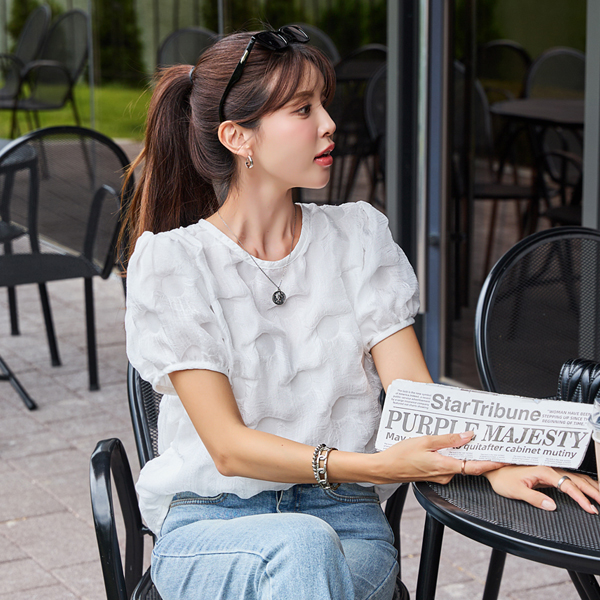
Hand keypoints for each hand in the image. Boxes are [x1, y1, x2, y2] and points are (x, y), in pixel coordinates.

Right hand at [377, 431, 504, 483]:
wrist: (385, 468)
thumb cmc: (401, 455)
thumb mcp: (424, 441)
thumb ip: (447, 439)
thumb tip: (467, 436)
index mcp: (445, 466)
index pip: (475, 467)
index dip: (492, 463)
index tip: (505, 459)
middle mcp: (445, 474)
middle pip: (469, 464)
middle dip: (479, 454)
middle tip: (489, 441)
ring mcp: (439, 476)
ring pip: (458, 464)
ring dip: (463, 453)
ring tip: (466, 437)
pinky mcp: (434, 474)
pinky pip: (449, 464)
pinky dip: (452, 455)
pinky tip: (447, 444)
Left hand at [485, 466, 599, 513]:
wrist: (494, 470)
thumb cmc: (502, 479)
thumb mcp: (515, 491)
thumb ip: (534, 498)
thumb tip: (551, 505)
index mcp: (543, 471)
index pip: (567, 485)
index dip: (581, 498)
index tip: (591, 508)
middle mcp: (549, 469)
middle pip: (577, 479)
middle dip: (593, 491)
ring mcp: (550, 471)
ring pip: (576, 478)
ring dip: (591, 487)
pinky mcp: (549, 476)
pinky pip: (571, 480)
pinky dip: (583, 486)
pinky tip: (589, 491)